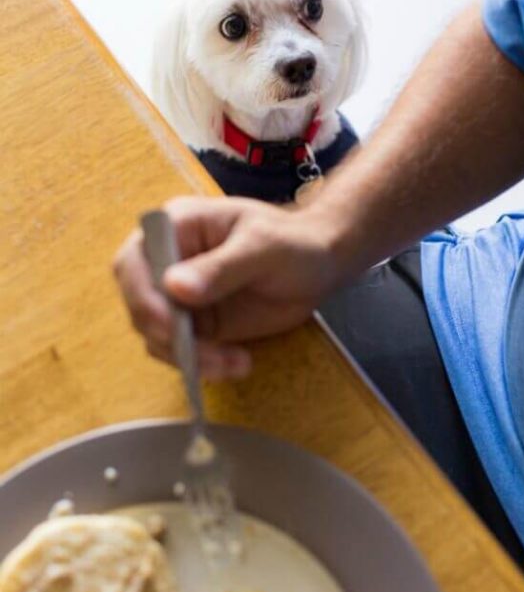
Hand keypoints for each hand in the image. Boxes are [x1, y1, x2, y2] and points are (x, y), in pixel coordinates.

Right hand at [113, 196, 347, 380]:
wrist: (320, 265)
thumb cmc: (293, 241)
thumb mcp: (262, 248)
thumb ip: (221, 267)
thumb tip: (175, 287)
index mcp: (176, 226)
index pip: (134, 261)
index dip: (143, 296)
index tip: (171, 325)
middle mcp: (167, 260)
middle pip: (140, 304)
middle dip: (168, 336)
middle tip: (207, 356)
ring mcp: (179, 295)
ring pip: (157, 335)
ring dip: (189, 357)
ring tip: (234, 362)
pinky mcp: (196, 324)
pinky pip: (182, 351)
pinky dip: (203, 365)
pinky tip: (237, 364)